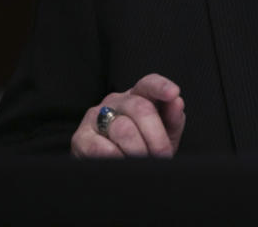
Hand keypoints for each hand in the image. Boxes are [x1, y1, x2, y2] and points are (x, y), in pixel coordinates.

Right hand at [71, 73, 185, 157]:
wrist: (113, 174)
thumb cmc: (144, 149)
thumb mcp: (164, 135)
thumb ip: (173, 118)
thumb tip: (177, 102)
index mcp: (137, 96)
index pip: (148, 83)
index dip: (161, 87)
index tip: (173, 93)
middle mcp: (115, 101)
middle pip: (140, 108)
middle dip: (156, 136)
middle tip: (162, 156)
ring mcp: (95, 116)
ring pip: (123, 129)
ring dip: (138, 151)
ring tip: (144, 163)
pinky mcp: (80, 138)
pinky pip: (100, 147)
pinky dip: (117, 158)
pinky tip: (122, 164)